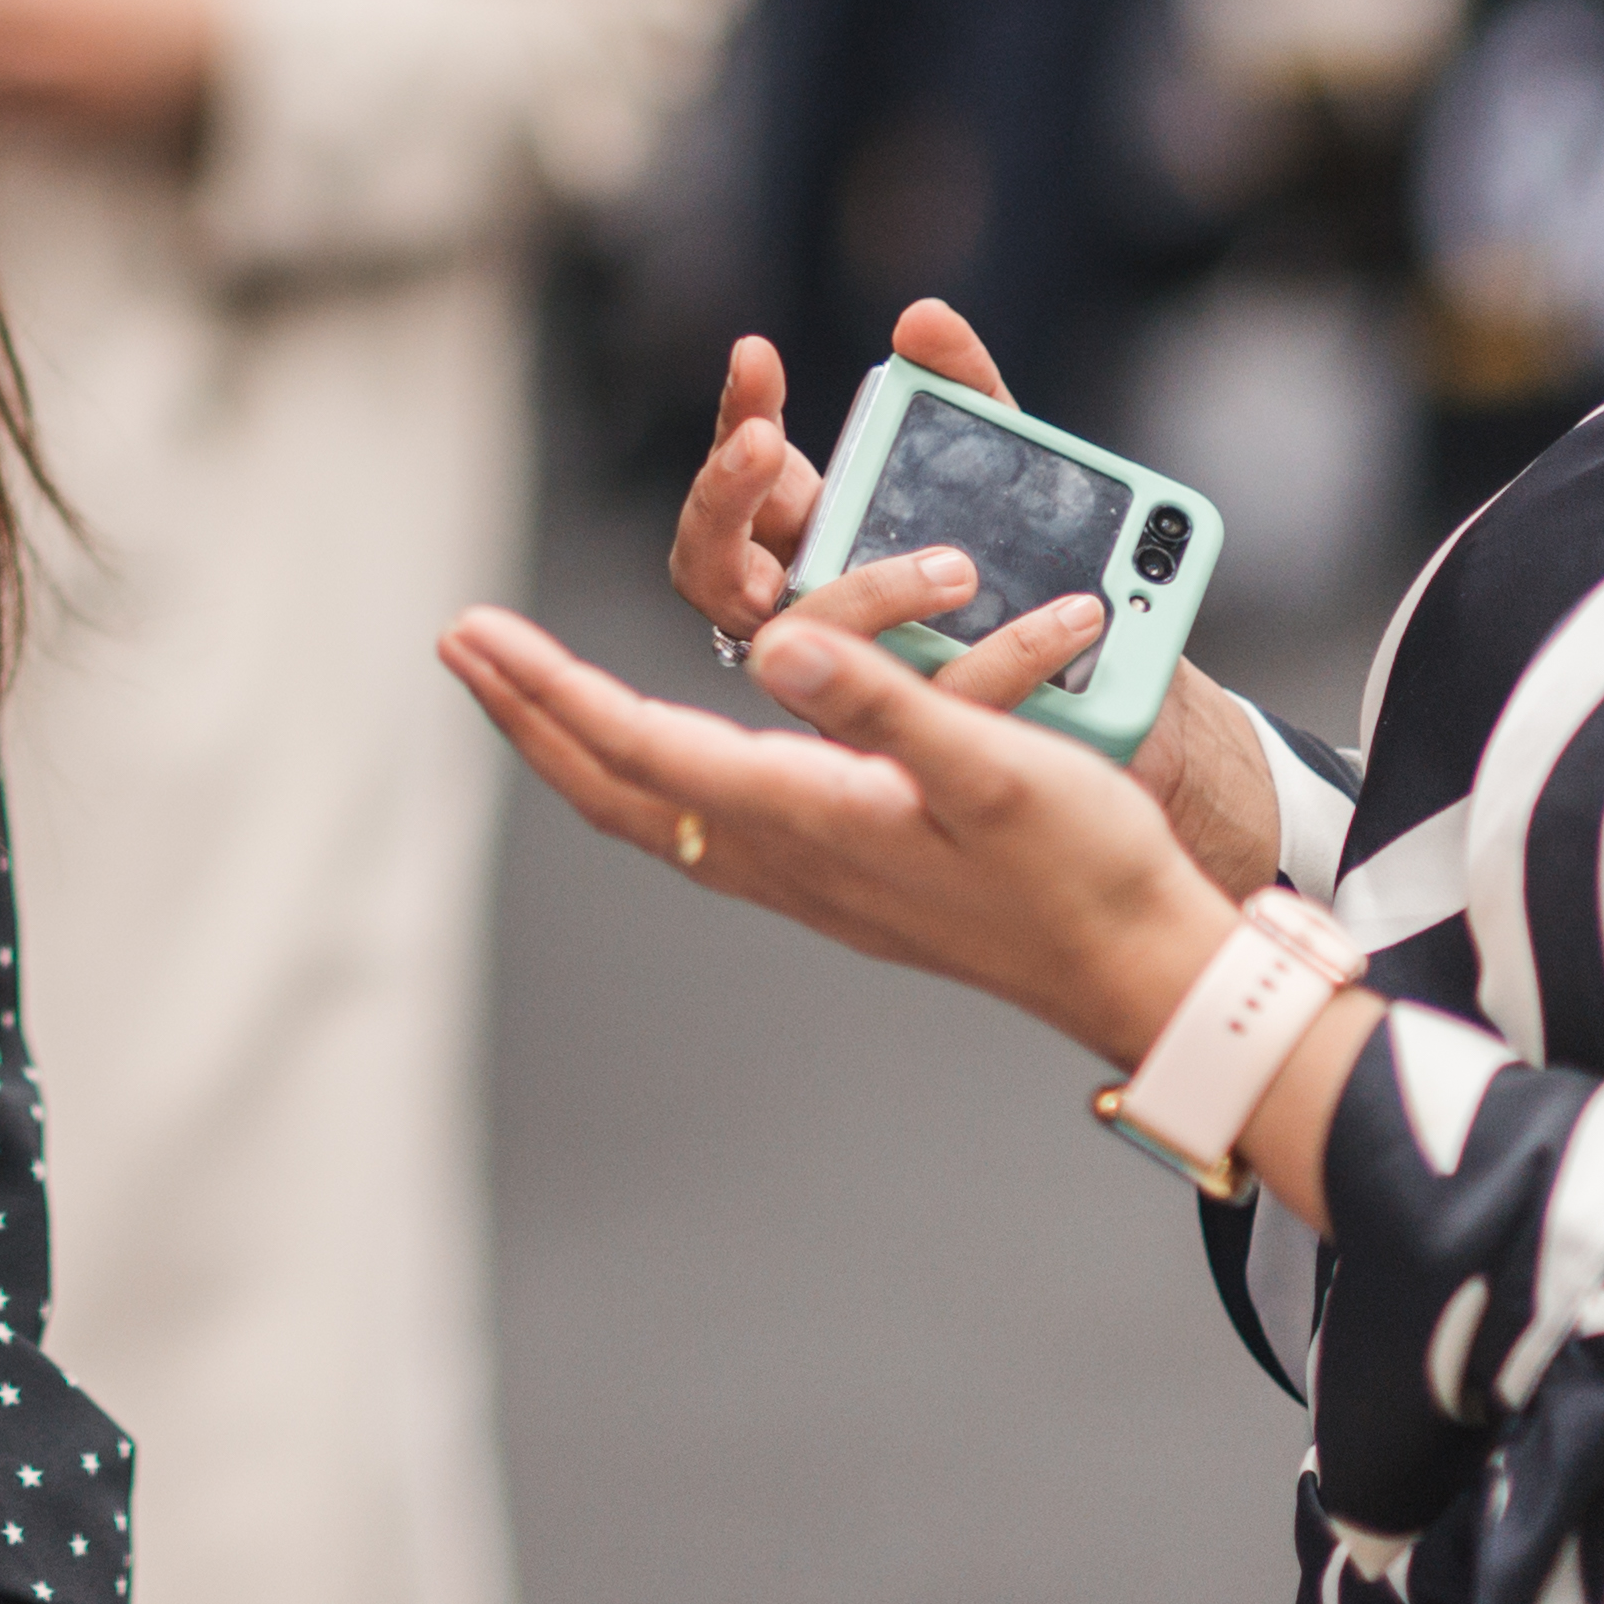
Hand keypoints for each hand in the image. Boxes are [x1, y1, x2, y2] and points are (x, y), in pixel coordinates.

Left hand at [443, 599, 1235, 1069]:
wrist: (1141, 972)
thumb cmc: (1085, 870)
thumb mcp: (995, 765)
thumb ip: (886, 701)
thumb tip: (778, 647)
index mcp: (812, 821)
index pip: (644, 748)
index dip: (551, 688)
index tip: (475, 632)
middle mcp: (789, 860)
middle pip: (617, 789)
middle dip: (531, 714)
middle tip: (461, 645)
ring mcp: (810, 881)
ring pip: (654, 813)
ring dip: (579, 744)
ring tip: (526, 688)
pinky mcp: (842, 883)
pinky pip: (704, 827)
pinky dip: (647, 774)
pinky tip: (654, 752)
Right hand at [668, 303, 1280, 893]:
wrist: (1129, 686)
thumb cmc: (1035, 570)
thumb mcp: (1006, 469)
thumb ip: (966, 395)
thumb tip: (924, 320)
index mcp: (815, 542)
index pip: (740, 486)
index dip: (733, 420)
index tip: (758, 354)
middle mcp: (812, 620)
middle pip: (715, 573)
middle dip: (727, 500)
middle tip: (768, 445)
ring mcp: (856, 693)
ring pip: (810, 654)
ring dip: (873, 593)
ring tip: (960, 564)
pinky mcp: (927, 752)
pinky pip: (944, 707)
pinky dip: (1013, 657)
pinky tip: (1077, 617)